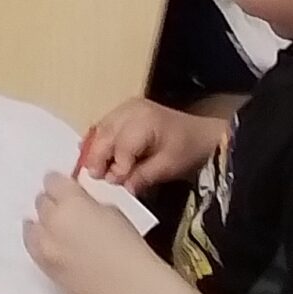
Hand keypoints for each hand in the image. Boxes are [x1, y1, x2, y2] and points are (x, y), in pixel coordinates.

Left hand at [24, 173, 157, 293]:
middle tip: (65, 210)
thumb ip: (87, 201)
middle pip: (41, 201)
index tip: (66, 188)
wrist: (129, 286)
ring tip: (56, 228)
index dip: (60, 184)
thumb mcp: (111, 210)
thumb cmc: (128, 246)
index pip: (52, 181)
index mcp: (71, 201)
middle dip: (52, 203)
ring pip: (31, 225)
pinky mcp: (43, 266)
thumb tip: (77, 200)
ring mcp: (45, 245)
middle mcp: (52, 220)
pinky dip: (40, 243)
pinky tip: (52, 244)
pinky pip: (33, 247)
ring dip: (43, 224)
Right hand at [79, 98, 222, 193]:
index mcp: (145, 120)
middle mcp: (131, 109)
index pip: (122, 145)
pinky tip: (91, 152)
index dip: (116, 166)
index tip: (112, 183)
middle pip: (106, 133)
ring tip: (91, 168)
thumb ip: (143, 176)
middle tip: (93, 177)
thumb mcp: (168, 167)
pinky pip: (105, 124)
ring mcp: (126, 107)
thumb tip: (121, 186)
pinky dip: (98, 139)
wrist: (202, 134)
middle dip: (98, 156)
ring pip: (102, 128)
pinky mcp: (125, 111)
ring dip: (95, 148)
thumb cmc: (188, 149)